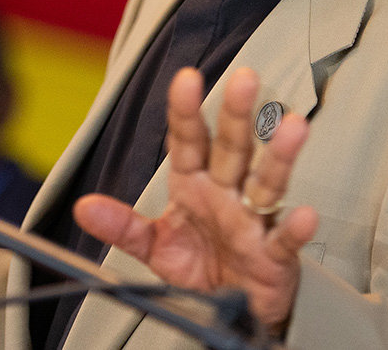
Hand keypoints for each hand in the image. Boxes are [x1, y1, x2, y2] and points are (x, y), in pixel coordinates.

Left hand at [72, 67, 316, 336]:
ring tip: (293, 127)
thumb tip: (83, 207)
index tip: (186, 78)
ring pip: (267, 183)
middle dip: (236, 115)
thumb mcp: (154, 246)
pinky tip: (304, 214)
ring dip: (279, 156)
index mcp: (195, 185)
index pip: (189, 141)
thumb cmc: (199, 266)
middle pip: (232, 149)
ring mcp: (253, 222)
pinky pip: (284, 240)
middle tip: (245, 78)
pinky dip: (295, 229)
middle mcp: (227, 194)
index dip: (186, 112)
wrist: (232, 310)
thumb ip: (122, 226)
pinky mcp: (275, 257)